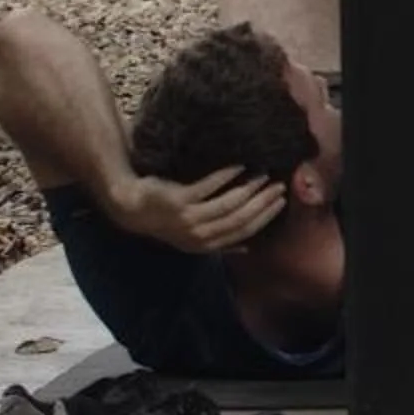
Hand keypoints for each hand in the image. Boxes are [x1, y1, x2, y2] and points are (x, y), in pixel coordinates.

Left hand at [111, 167, 285, 253]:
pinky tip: (239, 165)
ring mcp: (187, 218)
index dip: (265, 216)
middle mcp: (197, 235)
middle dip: (263, 201)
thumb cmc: (165, 222)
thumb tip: (249, 248)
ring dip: (249, 188)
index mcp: (204, 246)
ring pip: (228, 203)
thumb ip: (220, 243)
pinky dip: (226, 175)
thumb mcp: (192, 239)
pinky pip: (209, 186)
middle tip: (279, 185)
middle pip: (240, 217)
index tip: (281, 201)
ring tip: (262, 174)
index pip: (244, 231)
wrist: (131, 209)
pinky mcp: (178, 201)